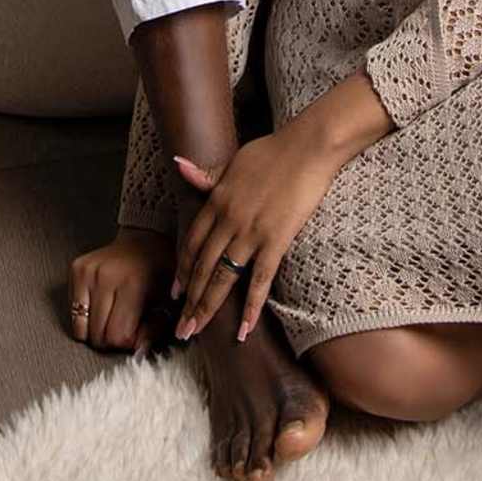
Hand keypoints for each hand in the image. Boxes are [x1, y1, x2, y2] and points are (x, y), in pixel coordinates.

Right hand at [66, 230, 168, 354]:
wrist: (143, 241)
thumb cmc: (158, 272)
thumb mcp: (166, 302)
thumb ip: (155, 330)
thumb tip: (139, 352)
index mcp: (131, 285)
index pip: (118, 335)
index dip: (128, 344)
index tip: (137, 336)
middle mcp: (105, 277)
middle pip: (99, 334)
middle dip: (112, 341)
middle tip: (125, 329)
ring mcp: (87, 272)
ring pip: (81, 328)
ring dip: (96, 332)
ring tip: (111, 321)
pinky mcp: (76, 270)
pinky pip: (72, 312)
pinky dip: (85, 318)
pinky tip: (101, 309)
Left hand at [170, 129, 345, 345]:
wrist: (306, 148)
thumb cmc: (271, 152)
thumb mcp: (232, 163)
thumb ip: (207, 175)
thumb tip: (179, 164)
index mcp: (215, 201)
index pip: (191, 244)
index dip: (182, 271)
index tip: (175, 293)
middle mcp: (227, 221)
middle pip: (201, 267)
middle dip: (189, 300)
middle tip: (180, 329)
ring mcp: (250, 233)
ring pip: (222, 278)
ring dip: (208, 308)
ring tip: (196, 332)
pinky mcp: (275, 241)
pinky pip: (259, 280)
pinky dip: (250, 306)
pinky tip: (243, 330)